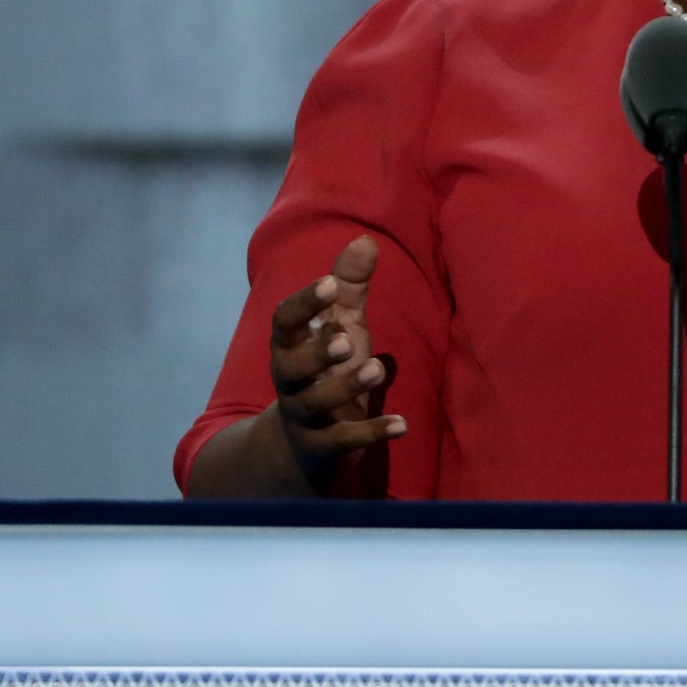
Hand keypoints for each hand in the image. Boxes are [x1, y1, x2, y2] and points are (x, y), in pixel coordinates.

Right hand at [269, 235, 405, 478]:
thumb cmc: (325, 371)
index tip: (329, 284)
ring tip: (377, 369)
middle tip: (345, 338)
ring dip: (345, 387)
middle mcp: (289, 381)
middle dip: (317, 352)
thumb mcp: (339, 328)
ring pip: (315, 404)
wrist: (303, 445)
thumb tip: (365, 239)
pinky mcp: (322, 447)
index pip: (284, 322)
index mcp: (289, 347)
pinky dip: (372, 433)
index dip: (303, 303)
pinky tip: (403, 425)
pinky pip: (343, 441)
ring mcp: (303, 417)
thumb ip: (351, 288)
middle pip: (292, 367)